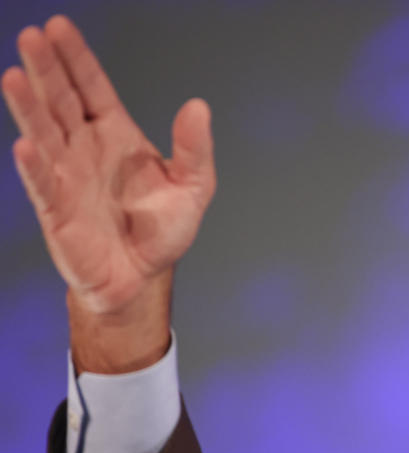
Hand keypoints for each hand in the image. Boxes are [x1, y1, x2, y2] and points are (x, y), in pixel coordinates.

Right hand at [2, 15, 215, 371]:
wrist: (142, 277)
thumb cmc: (161, 231)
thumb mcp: (193, 187)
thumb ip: (195, 148)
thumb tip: (199, 107)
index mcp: (116, 136)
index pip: (92, 88)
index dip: (77, 59)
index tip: (60, 27)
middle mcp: (85, 149)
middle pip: (62, 101)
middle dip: (47, 69)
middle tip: (32, 36)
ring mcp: (67, 176)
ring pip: (44, 133)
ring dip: (29, 107)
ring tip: (16, 76)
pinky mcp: (58, 210)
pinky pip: (43, 184)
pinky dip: (34, 165)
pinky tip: (26, 144)